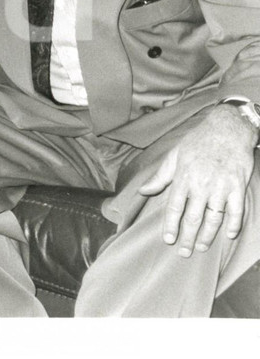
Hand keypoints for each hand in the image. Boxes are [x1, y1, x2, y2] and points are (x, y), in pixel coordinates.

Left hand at [138, 103, 257, 256]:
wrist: (227, 129)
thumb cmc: (198, 142)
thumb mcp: (174, 156)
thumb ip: (160, 176)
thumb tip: (143, 191)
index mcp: (183, 178)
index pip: (174, 208)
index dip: (171, 226)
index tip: (168, 240)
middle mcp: (201, 185)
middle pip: (193, 218)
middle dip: (188, 237)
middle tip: (184, 252)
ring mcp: (221, 187)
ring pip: (214, 218)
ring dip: (208, 236)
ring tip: (202, 247)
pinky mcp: (238, 186)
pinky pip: (236, 211)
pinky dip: (233, 224)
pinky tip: (229, 235)